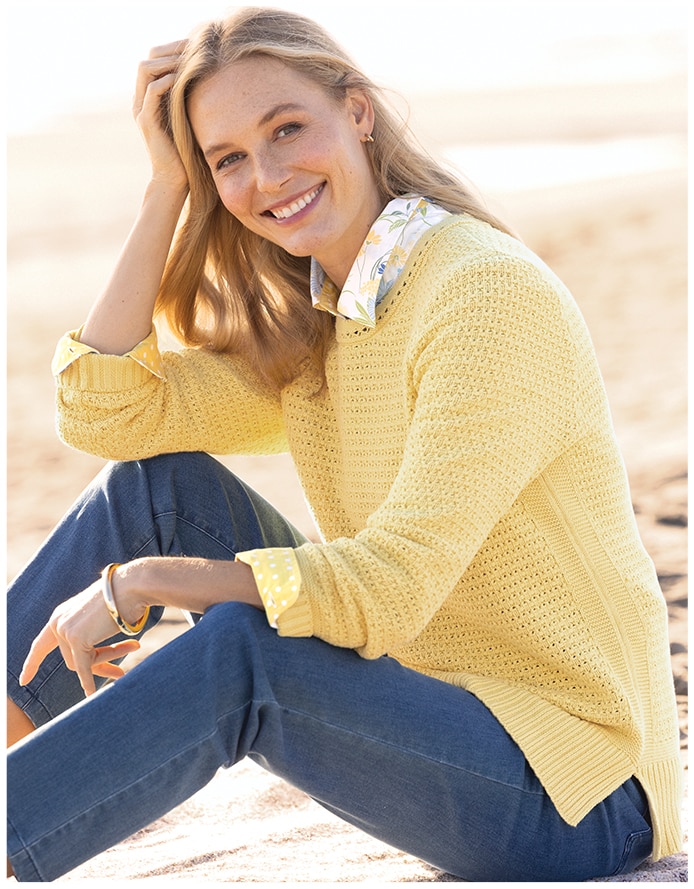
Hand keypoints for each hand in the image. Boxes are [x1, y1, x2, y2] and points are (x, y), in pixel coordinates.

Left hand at [19, 577, 142, 697]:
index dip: (32, 662)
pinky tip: (92, 693)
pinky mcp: (77, 639)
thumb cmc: (122, 598)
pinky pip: (85, 666)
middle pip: (72, 658)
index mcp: (61, 615)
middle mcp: (58, 622)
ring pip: (81, 662)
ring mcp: (65, 631)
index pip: (42, 644)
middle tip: (120, 672)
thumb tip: (91, 663)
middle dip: (99, 664)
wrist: (131, 585)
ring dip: (106, 662)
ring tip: (134, 648)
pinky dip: (89, 680)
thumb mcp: (99, 618)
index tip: (23, 681)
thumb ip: (89, 635)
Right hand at [133, 40, 188, 189]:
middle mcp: (142, 100)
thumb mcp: (189, 117)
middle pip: (148, 59)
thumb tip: (208, 77)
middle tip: (194, 46)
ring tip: (190, 59)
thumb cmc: (186, 151)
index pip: (154, 60)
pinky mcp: (147, 121)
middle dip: (170, 49)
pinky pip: (152, 91)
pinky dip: (167, 80)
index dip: (172, 49)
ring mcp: (142, 109)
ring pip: (145, 69)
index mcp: (150, 98)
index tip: (196, 45)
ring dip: (168, 60)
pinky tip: (183, 79)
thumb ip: (189, 97)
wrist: (175, 178)